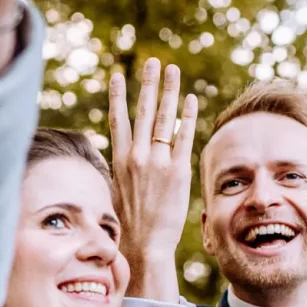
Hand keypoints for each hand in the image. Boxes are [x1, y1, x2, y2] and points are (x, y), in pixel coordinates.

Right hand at [110, 59, 196, 302]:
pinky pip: (183, 137)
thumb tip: (115, 156)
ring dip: (169, 92)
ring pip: (163, 118)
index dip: (119, 96)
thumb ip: (118, 168)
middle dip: (149, 84)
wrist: (144, 245)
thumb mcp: (115, 190)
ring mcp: (158, 162)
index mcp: (119, 160)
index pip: (118, 120)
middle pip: (143, 111)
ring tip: (173, 71)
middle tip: (154, 62)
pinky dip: (187, 117)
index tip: (120, 75)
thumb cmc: (128, 223)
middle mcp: (137, 156)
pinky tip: (190, 100)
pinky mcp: (178, 172)